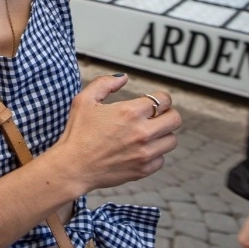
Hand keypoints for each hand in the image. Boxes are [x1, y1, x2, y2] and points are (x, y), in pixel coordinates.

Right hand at [52, 76, 180, 192]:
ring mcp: (145, 153)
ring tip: (148, 134)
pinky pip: (162, 159)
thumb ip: (105, 83)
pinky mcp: (143, 170)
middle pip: (175, 119)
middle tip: (156, 116)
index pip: (164, 99)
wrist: (72, 168)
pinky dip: (155, 154)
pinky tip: (140, 150)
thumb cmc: (77, 133)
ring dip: (163, 135)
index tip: (153, 102)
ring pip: (172, 140)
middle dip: (168, 114)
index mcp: (130, 112)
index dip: (161, 98)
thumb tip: (123, 77)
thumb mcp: (84, 100)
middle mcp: (142, 132)